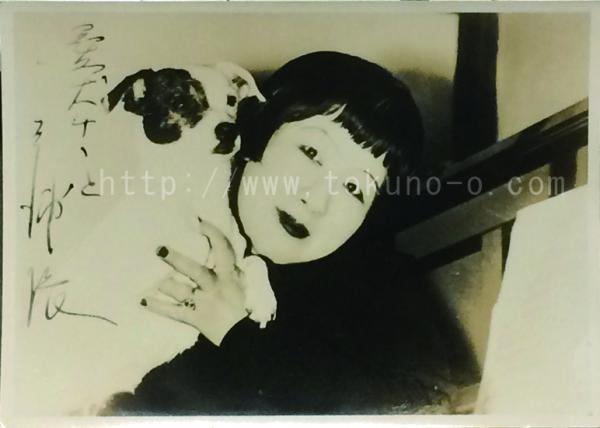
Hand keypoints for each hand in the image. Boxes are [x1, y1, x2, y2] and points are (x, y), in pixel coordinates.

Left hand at [141, 219, 246, 345]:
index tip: (200, 223)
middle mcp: (214, 287)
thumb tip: (220, 249)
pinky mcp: (195, 318)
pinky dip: (159, 307)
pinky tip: (143, 300)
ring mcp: (203, 303)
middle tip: (160, 249)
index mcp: (229, 276)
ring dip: (166, 285)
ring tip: (152, 278)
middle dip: (178, 260)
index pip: (223, 251)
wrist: (243, 337)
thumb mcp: (241, 283)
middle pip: (195, 271)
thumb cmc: (244, 306)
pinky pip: (174, 312)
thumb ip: (231, 267)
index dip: (213, 235)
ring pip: (182, 292)